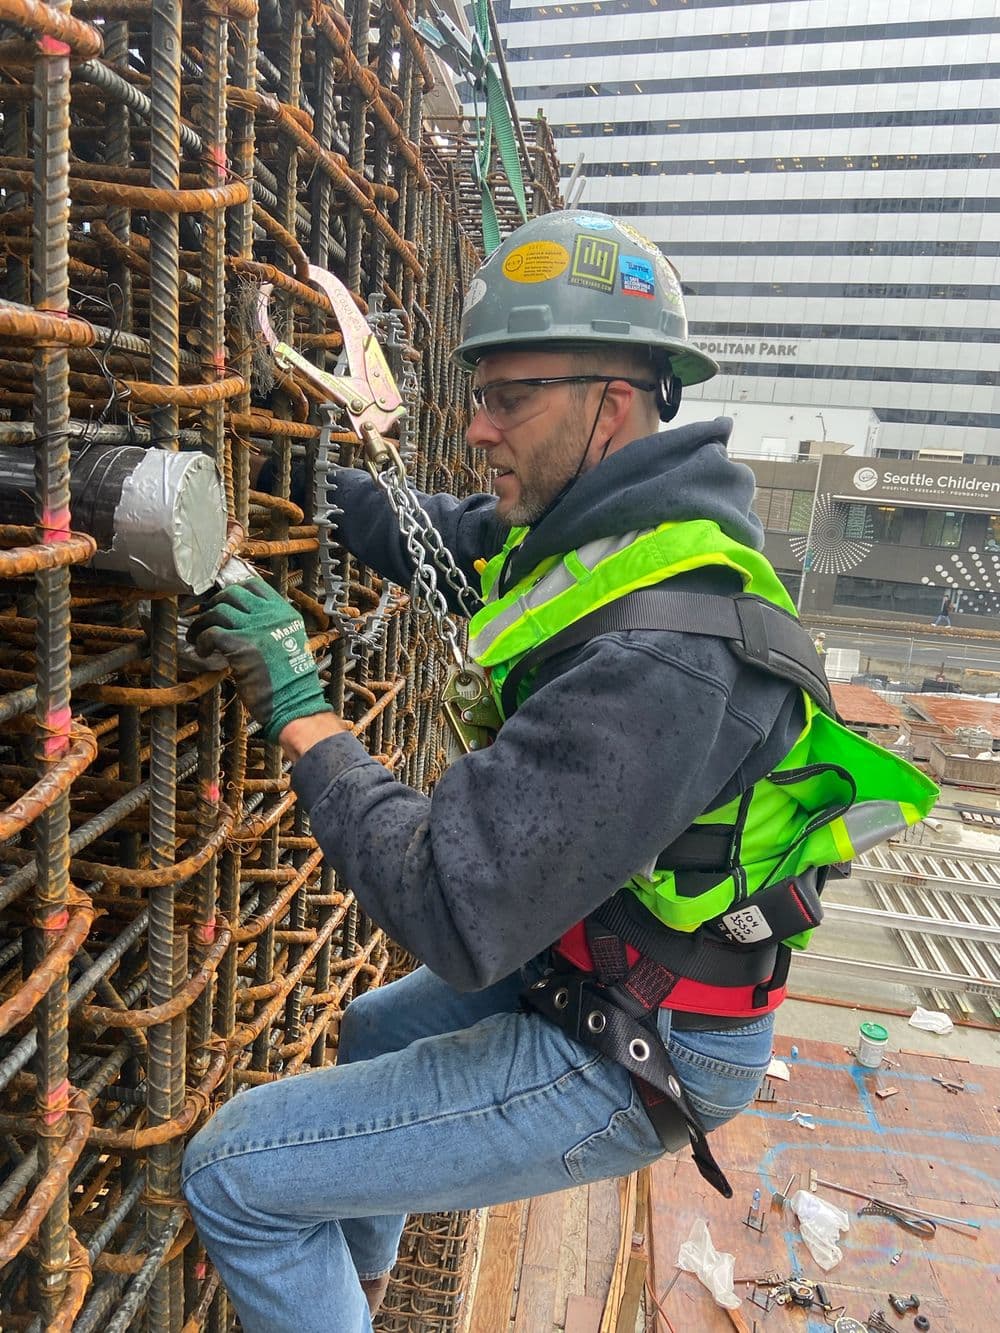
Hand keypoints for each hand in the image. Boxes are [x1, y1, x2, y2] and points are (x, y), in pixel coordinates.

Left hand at [187, 578, 331, 741]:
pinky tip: (202, 651)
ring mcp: (255, 628)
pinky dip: (201, 641)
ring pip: (218, 611)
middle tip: (206, 616)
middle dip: (214, 604)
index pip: (254, 585)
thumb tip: (244, 622)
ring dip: (202, 623)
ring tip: (197, 635)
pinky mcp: (240, 645)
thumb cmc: (292, 681)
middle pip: (232, 594)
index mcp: (284, 613)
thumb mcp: (291, 642)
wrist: (294, 701)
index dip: (233, 590)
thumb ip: (272, 627)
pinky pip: (211, 633)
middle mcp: (270, 616)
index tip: (223, 600)